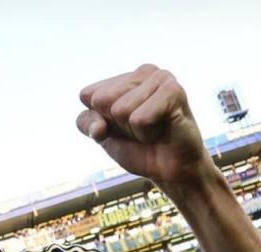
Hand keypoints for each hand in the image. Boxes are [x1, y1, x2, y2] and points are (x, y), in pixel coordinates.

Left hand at [76, 64, 214, 187]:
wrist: (169, 170)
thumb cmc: (137, 149)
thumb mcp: (102, 135)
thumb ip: (86, 122)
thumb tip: (98, 125)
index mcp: (123, 78)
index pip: (86, 95)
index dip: (98, 120)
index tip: (119, 127)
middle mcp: (142, 72)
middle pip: (101, 100)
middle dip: (116, 124)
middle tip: (139, 129)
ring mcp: (160, 78)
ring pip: (120, 109)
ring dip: (133, 129)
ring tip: (152, 129)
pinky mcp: (174, 91)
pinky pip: (139, 119)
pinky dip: (146, 133)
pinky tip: (161, 130)